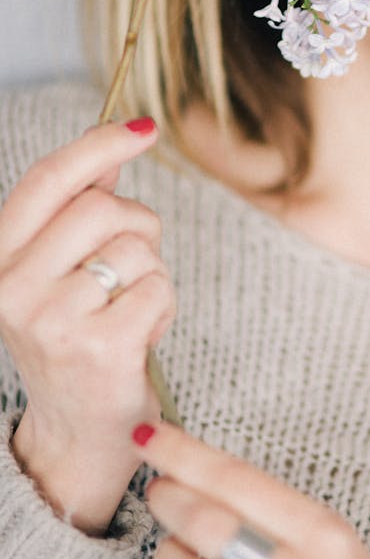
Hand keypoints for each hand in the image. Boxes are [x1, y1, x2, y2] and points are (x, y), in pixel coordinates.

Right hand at [0, 120, 175, 532]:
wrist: (78, 431)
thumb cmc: (75, 339)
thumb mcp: (59, 272)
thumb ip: (77, 211)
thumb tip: (109, 146)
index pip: (47, 181)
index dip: (98, 145)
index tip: (143, 128)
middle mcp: (11, 289)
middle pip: (102, 208)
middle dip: (138, 225)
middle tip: (136, 261)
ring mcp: (51, 320)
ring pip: (136, 248)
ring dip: (152, 272)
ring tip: (132, 308)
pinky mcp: (98, 347)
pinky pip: (158, 288)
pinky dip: (164, 307)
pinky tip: (142, 335)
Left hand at [135, 421, 369, 558]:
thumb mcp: (336, 544)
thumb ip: (276, 512)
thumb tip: (198, 472)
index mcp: (327, 536)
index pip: (240, 480)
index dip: (184, 454)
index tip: (151, 436)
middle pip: (209, 526)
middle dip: (168, 500)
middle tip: (159, 492)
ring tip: (176, 554)